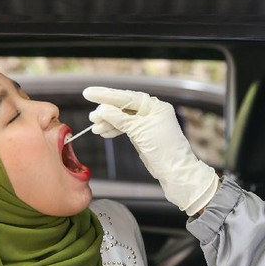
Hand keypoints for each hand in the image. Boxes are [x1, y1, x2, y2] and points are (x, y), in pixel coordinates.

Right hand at [83, 87, 218, 215]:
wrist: (176, 172)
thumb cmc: (164, 150)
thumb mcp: (139, 131)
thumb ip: (120, 119)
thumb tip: (102, 109)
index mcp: (154, 106)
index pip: (126, 97)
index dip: (106, 95)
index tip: (89, 93)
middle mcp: (151, 112)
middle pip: (123, 106)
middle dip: (106, 110)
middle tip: (91, 116)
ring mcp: (147, 124)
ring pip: (122, 118)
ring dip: (108, 122)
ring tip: (95, 127)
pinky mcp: (143, 135)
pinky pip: (125, 128)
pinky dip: (114, 130)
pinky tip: (103, 132)